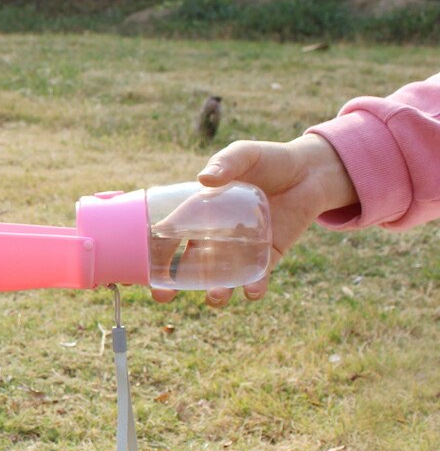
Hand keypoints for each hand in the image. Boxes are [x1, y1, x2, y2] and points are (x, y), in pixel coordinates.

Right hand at [152, 134, 357, 307]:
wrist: (309, 171)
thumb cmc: (269, 159)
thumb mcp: (245, 154)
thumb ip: (227, 163)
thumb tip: (206, 178)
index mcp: (201, 210)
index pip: (170, 234)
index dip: (153, 252)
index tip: (141, 270)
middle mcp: (216, 233)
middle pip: (188, 263)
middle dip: (173, 283)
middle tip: (162, 297)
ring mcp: (241, 246)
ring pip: (220, 275)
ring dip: (214, 290)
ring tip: (215, 296)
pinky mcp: (268, 253)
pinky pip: (257, 275)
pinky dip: (254, 286)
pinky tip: (252, 291)